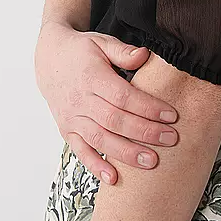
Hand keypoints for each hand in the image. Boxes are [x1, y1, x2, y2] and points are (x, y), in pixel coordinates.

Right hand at [34, 22, 179, 184]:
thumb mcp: (101, 42)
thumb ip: (123, 51)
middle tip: (170, 139)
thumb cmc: (81, 51)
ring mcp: (72, 118)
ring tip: (152, 162)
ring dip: (126, 153)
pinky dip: (96, 166)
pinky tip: (114, 178)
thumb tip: (145, 55)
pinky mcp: (67, 131)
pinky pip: (81, 152)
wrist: (49, 60)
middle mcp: (80, 100)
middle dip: (144, 132)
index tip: (170, 115)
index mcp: (91, 76)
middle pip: (115, 120)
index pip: (123, 96)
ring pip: (100, 139)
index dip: (147, 107)